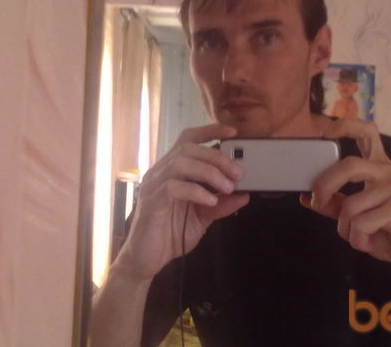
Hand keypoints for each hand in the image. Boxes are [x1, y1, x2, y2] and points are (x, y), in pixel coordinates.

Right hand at [113, 124, 248, 280]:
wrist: (146, 260)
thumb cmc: (171, 234)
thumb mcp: (203, 217)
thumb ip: (221, 204)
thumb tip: (244, 194)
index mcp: (172, 171)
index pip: (188, 140)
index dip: (209, 131)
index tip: (232, 132)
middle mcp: (161, 172)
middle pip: (188, 148)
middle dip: (217, 157)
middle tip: (238, 172)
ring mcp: (153, 185)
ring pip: (181, 162)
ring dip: (209, 172)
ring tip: (227, 187)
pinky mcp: (151, 201)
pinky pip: (173, 186)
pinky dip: (196, 191)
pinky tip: (210, 201)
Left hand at [300, 118, 390, 282]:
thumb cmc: (390, 235)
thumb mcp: (357, 218)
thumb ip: (335, 204)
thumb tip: (306, 197)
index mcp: (381, 168)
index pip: (367, 133)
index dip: (345, 126)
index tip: (326, 131)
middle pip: (348, 165)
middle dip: (325, 185)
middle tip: (318, 202)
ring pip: (350, 205)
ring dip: (345, 229)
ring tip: (359, 237)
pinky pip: (360, 223)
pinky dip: (357, 240)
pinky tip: (369, 243)